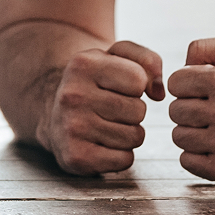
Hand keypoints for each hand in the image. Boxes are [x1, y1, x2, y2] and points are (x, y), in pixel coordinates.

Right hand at [39, 40, 164, 174]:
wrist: (54, 109)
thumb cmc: (94, 79)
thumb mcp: (118, 54)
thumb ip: (148, 59)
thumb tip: (159, 93)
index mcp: (84, 64)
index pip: (138, 79)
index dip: (138, 84)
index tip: (121, 84)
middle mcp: (73, 95)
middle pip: (139, 110)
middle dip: (135, 109)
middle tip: (115, 107)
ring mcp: (72, 128)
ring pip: (134, 137)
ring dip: (130, 132)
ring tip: (110, 123)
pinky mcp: (75, 158)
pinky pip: (125, 160)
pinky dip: (122, 154)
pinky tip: (105, 142)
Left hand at [168, 35, 214, 183]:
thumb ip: (205, 47)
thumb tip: (178, 68)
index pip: (176, 82)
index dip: (187, 82)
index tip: (203, 86)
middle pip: (175, 110)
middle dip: (189, 105)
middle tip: (210, 106)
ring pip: (178, 136)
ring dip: (192, 130)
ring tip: (213, 124)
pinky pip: (186, 160)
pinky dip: (196, 153)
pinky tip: (214, 143)